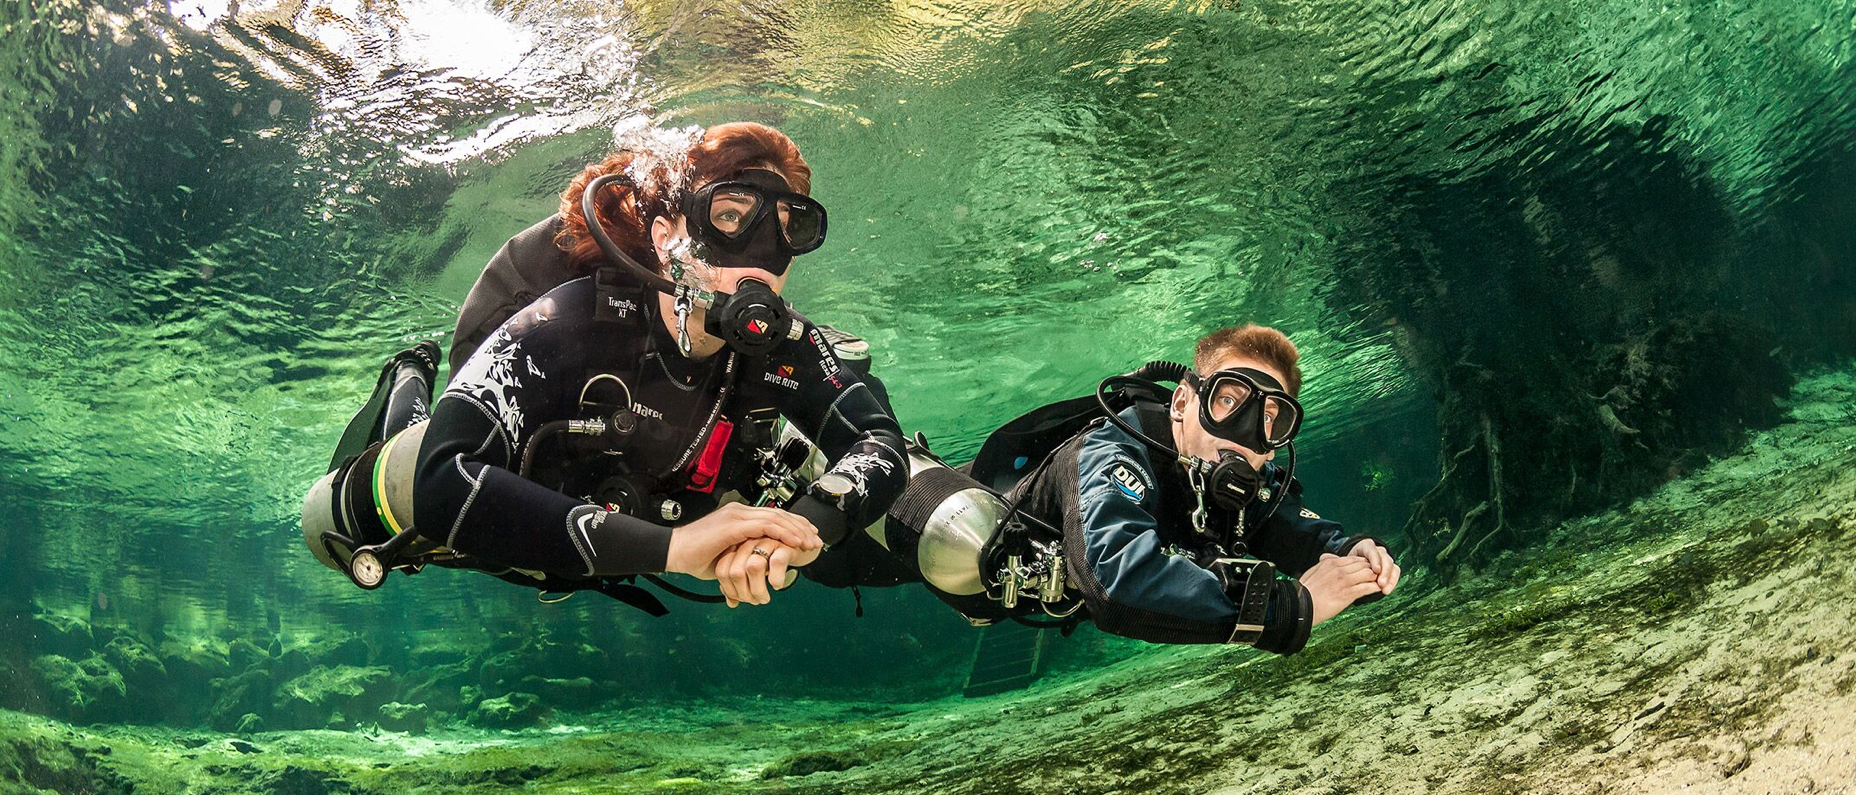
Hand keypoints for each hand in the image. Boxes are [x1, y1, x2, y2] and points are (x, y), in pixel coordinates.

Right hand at [664, 503, 820, 579]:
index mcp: (739, 516)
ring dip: (796, 531)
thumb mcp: (730, 556)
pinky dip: (783, 533)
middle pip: (779, 514)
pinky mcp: (734, 525)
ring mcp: (737, 516)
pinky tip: (795, 542)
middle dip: (801, 526)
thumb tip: (760, 569)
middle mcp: (740, 511)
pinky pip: (765, 526)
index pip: (773, 516)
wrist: (675, 553)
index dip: (793, 525)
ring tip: (810, 543)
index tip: (808, 536)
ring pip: (776, 518)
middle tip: (816, 539)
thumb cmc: (698, 557)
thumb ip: (746, 556)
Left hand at [713, 539, 816, 606]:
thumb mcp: (751, 568)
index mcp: (734, 545)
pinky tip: (777, 586)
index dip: (729, 590)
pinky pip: (777, 562)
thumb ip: (738, 583)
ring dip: (758, 590)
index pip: (722, 571)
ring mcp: (765, 541)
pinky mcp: (784, 543)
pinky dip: (776, 578)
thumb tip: (732, 603)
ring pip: (753, 567)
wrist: (796, 539)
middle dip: (744, 594)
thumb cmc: (769, 555)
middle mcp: (747, 541)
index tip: (740, 600)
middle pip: (736, 572)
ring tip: (764, 599)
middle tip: (754, 602)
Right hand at [1299, 553, 1382, 625]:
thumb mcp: (1313, 571)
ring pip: (1368, 574)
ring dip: (1375, 578)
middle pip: (1364, 564)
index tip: (1367, 569)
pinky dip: (1375, 588)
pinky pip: (1368, 588)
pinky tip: (1378, 590)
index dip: (1363, 564)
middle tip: (1377, 576)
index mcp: (1331, 563)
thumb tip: (1330, 558)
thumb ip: (1324, 563)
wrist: (1302, 606)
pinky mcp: (1349, 594)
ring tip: (1379, 582)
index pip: (1354, 558)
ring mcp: (1345, 581)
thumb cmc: (1306, 591)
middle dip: (1372, 569)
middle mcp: (1339, 570)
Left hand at [1346, 540, 1401, 594]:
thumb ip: (1342, 562)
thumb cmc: (1347, 565)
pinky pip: (1395, 573)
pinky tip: (1386, 591)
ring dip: (1389, 578)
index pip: (1372, 550)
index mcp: (1366, 546)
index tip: (1376, 570)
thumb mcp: (1344, 561)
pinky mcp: (1390, 568)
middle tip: (1381, 583)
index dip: (1375, 560)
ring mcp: (1385, 559)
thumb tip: (1332, 563)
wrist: (1354, 567)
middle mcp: (1378, 551)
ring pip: (1392, 565)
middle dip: (1385, 571)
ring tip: (1384, 590)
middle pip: (1385, 558)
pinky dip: (1391, 582)